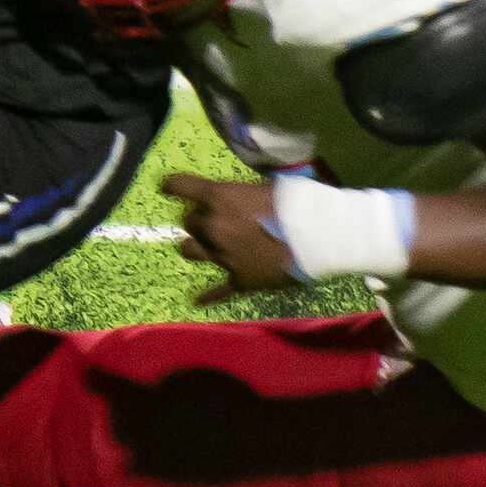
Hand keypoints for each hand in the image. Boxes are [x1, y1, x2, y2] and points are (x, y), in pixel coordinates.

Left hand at [159, 172, 296, 305]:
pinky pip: (216, 291)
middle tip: (211, 217)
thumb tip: (235, 197)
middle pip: (189, 222)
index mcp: (219, 199)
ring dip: (195, 245)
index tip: (167, 186)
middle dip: (198, 218)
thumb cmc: (295, 203)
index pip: (181, 187)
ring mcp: (223, 256)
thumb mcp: (265, 186)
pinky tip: (197, 301)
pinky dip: (207, 296)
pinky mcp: (238, 280)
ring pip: (190, 250)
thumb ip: (241, 193)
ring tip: (202, 245)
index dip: (173, 185)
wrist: (317, 236)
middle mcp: (214, 227)